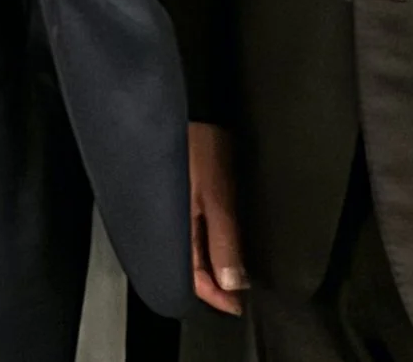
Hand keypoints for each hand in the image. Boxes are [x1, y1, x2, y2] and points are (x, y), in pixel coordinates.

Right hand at [188, 121, 248, 313]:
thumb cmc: (199, 145)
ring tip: (238, 266)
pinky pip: (195, 226)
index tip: (238, 305)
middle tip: (242, 290)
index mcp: (174, 227)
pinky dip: (210, 237)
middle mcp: (171, 219)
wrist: (192, 106)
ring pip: (194, 246)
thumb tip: (234, 283)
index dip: (216, 294)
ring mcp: (176, 204)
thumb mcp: (218, 198)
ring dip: (214, 259)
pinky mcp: (183, 190)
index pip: (191, 277)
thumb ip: (224, 242)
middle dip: (215, 280)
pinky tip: (224, 234)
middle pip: (191, 264)